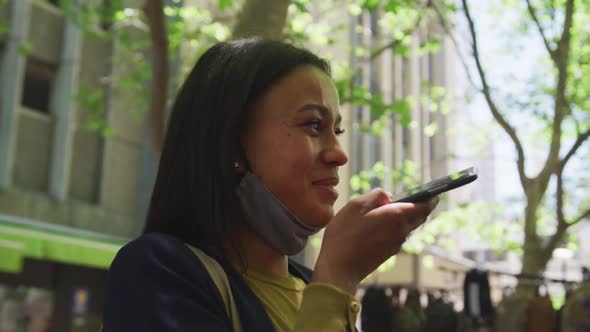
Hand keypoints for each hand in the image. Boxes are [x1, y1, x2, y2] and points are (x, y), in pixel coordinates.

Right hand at [312, 188, 438, 293]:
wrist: (339, 268)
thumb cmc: (345, 234)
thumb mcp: (356, 206)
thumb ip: (375, 196)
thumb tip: (388, 196)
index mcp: (396, 216)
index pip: (425, 207)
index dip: (430, 198)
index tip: (432, 192)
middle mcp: (401, 231)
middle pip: (418, 217)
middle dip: (418, 207)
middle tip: (410, 198)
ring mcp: (396, 244)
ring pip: (407, 227)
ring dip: (403, 218)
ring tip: (387, 210)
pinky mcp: (388, 253)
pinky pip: (397, 236)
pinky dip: (393, 228)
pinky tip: (377, 226)